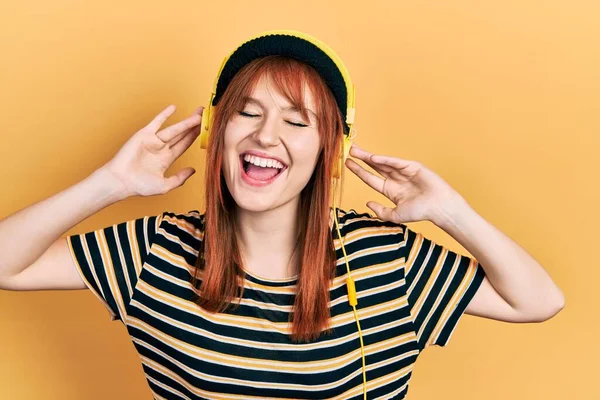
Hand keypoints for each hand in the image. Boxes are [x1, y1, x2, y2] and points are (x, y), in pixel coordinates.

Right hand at [100, 105, 203, 197]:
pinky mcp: (144, 135)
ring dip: (186, 121)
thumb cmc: (139, 186)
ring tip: (199, 113)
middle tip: (206, 116)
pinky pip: (156, 122)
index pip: (184, 145)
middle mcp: (161, 148)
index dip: (196, 138)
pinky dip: (164, 115)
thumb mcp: (165, 185)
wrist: (121, 181)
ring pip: (174, 129)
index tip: (206, 131)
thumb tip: (193, 170)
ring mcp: (153, 140)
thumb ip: (180, 178)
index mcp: (166, 159)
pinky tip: (173, 108)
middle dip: (194, 126)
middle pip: (182, 134)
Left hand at [344, 144, 468, 224]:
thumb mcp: (396, 214)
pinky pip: (395, 162)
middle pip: (374, 167)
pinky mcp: (412, 166)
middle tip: (349, 150)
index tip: (348, 164)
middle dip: (361, 159)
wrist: (439, 207)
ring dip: (369, 156)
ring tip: (356, 151)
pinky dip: (385, 160)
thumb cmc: (421, 212)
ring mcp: (403, 171)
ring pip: (383, 162)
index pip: (370, 178)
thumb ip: (381, 211)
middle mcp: (395, 179)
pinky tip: (373, 158)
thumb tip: (367, 204)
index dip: (359, 171)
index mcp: (390, 190)